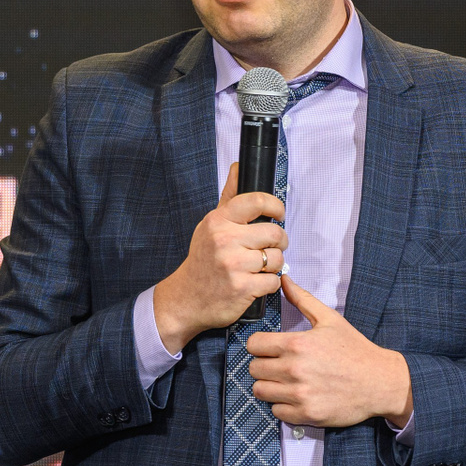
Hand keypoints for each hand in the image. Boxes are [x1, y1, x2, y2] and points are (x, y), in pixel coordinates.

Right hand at [152, 163, 287, 352]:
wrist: (186, 298)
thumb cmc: (203, 259)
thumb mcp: (211, 225)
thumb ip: (228, 197)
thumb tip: (237, 167)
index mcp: (219, 221)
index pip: (257, 201)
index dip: (276, 206)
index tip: (278, 214)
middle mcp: (225, 240)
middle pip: (275, 233)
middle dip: (279, 242)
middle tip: (271, 247)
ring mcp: (234, 265)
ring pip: (276, 258)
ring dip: (274, 264)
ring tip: (261, 266)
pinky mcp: (242, 288)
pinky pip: (273, 281)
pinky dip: (269, 284)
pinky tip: (256, 282)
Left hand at [247, 275, 412, 429]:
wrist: (380, 381)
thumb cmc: (355, 350)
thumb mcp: (330, 319)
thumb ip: (302, 299)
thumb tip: (285, 280)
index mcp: (297, 344)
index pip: (253, 344)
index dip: (259, 345)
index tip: (269, 348)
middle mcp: (294, 369)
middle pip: (254, 369)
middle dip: (264, 365)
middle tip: (279, 365)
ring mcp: (300, 394)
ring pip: (260, 391)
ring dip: (270, 386)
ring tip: (285, 381)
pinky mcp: (306, 414)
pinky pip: (276, 412)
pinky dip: (283, 405)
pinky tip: (296, 396)